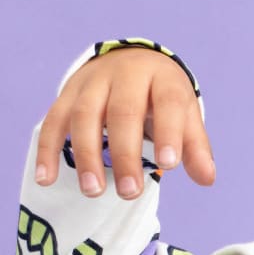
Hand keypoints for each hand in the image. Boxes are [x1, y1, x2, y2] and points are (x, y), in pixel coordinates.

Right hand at [35, 47, 214, 198]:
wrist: (131, 62)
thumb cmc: (162, 97)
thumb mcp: (185, 114)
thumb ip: (194, 145)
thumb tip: (207, 178)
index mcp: (162, 78)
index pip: (168, 102)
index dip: (169, 132)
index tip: (168, 165)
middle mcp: (126, 74)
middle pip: (123, 112)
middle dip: (126, 154)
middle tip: (129, 192)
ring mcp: (92, 82)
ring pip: (85, 115)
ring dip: (87, 155)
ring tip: (94, 191)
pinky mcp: (67, 93)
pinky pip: (54, 121)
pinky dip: (48, 150)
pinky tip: (46, 178)